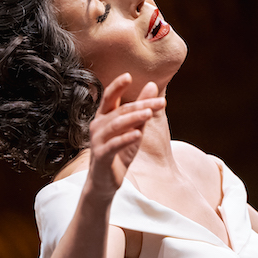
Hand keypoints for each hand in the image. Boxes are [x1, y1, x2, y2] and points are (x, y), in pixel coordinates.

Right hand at [87, 73, 163, 194]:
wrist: (105, 181)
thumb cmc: (119, 152)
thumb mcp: (134, 128)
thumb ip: (141, 108)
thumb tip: (152, 85)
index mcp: (104, 117)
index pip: (109, 97)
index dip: (117, 86)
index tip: (128, 76)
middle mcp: (98, 126)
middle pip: (119, 111)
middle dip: (140, 105)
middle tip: (160, 101)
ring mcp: (98, 141)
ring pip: (116, 125)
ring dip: (133, 118)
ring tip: (149, 113)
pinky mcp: (101, 156)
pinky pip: (113, 145)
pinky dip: (125, 139)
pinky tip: (137, 134)